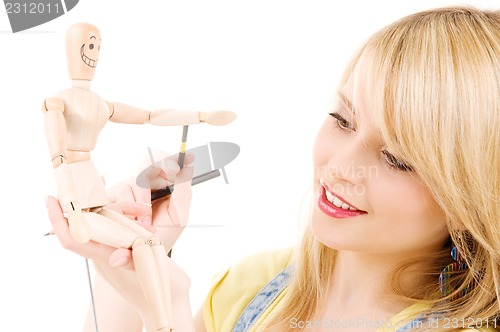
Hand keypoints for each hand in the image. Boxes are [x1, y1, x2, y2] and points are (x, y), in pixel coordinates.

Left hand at [46, 196, 191, 330]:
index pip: (72, 240)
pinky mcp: (125, 247)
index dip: (58, 220)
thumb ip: (133, 262)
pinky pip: (119, 226)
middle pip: (84, 224)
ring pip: (105, 222)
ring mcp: (114, 249)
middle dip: (81, 202)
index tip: (51, 199)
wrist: (169, 299)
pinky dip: (127, 215)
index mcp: (105, 258)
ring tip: (141, 209)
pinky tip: (139, 212)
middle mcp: (105, 251)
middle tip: (83, 182)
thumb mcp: (149, 271)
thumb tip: (117, 258)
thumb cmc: (159, 288)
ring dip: (119, 210)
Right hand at [105, 151, 193, 266]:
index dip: (175, 157)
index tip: (187, 158)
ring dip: (143, 203)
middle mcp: (146, 181)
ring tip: (146, 224)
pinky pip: (120, 192)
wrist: (137, 257)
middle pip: (151, 161)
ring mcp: (128, 187)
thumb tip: (188, 169)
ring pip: (137, 181)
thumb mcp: (178, 217)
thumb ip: (184, 194)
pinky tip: (132, 222)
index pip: (168, 161)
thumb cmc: (160, 235)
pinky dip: (129, 208)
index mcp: (164, 183)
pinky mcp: (112, 195)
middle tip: (173, 172)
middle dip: (163, 165)